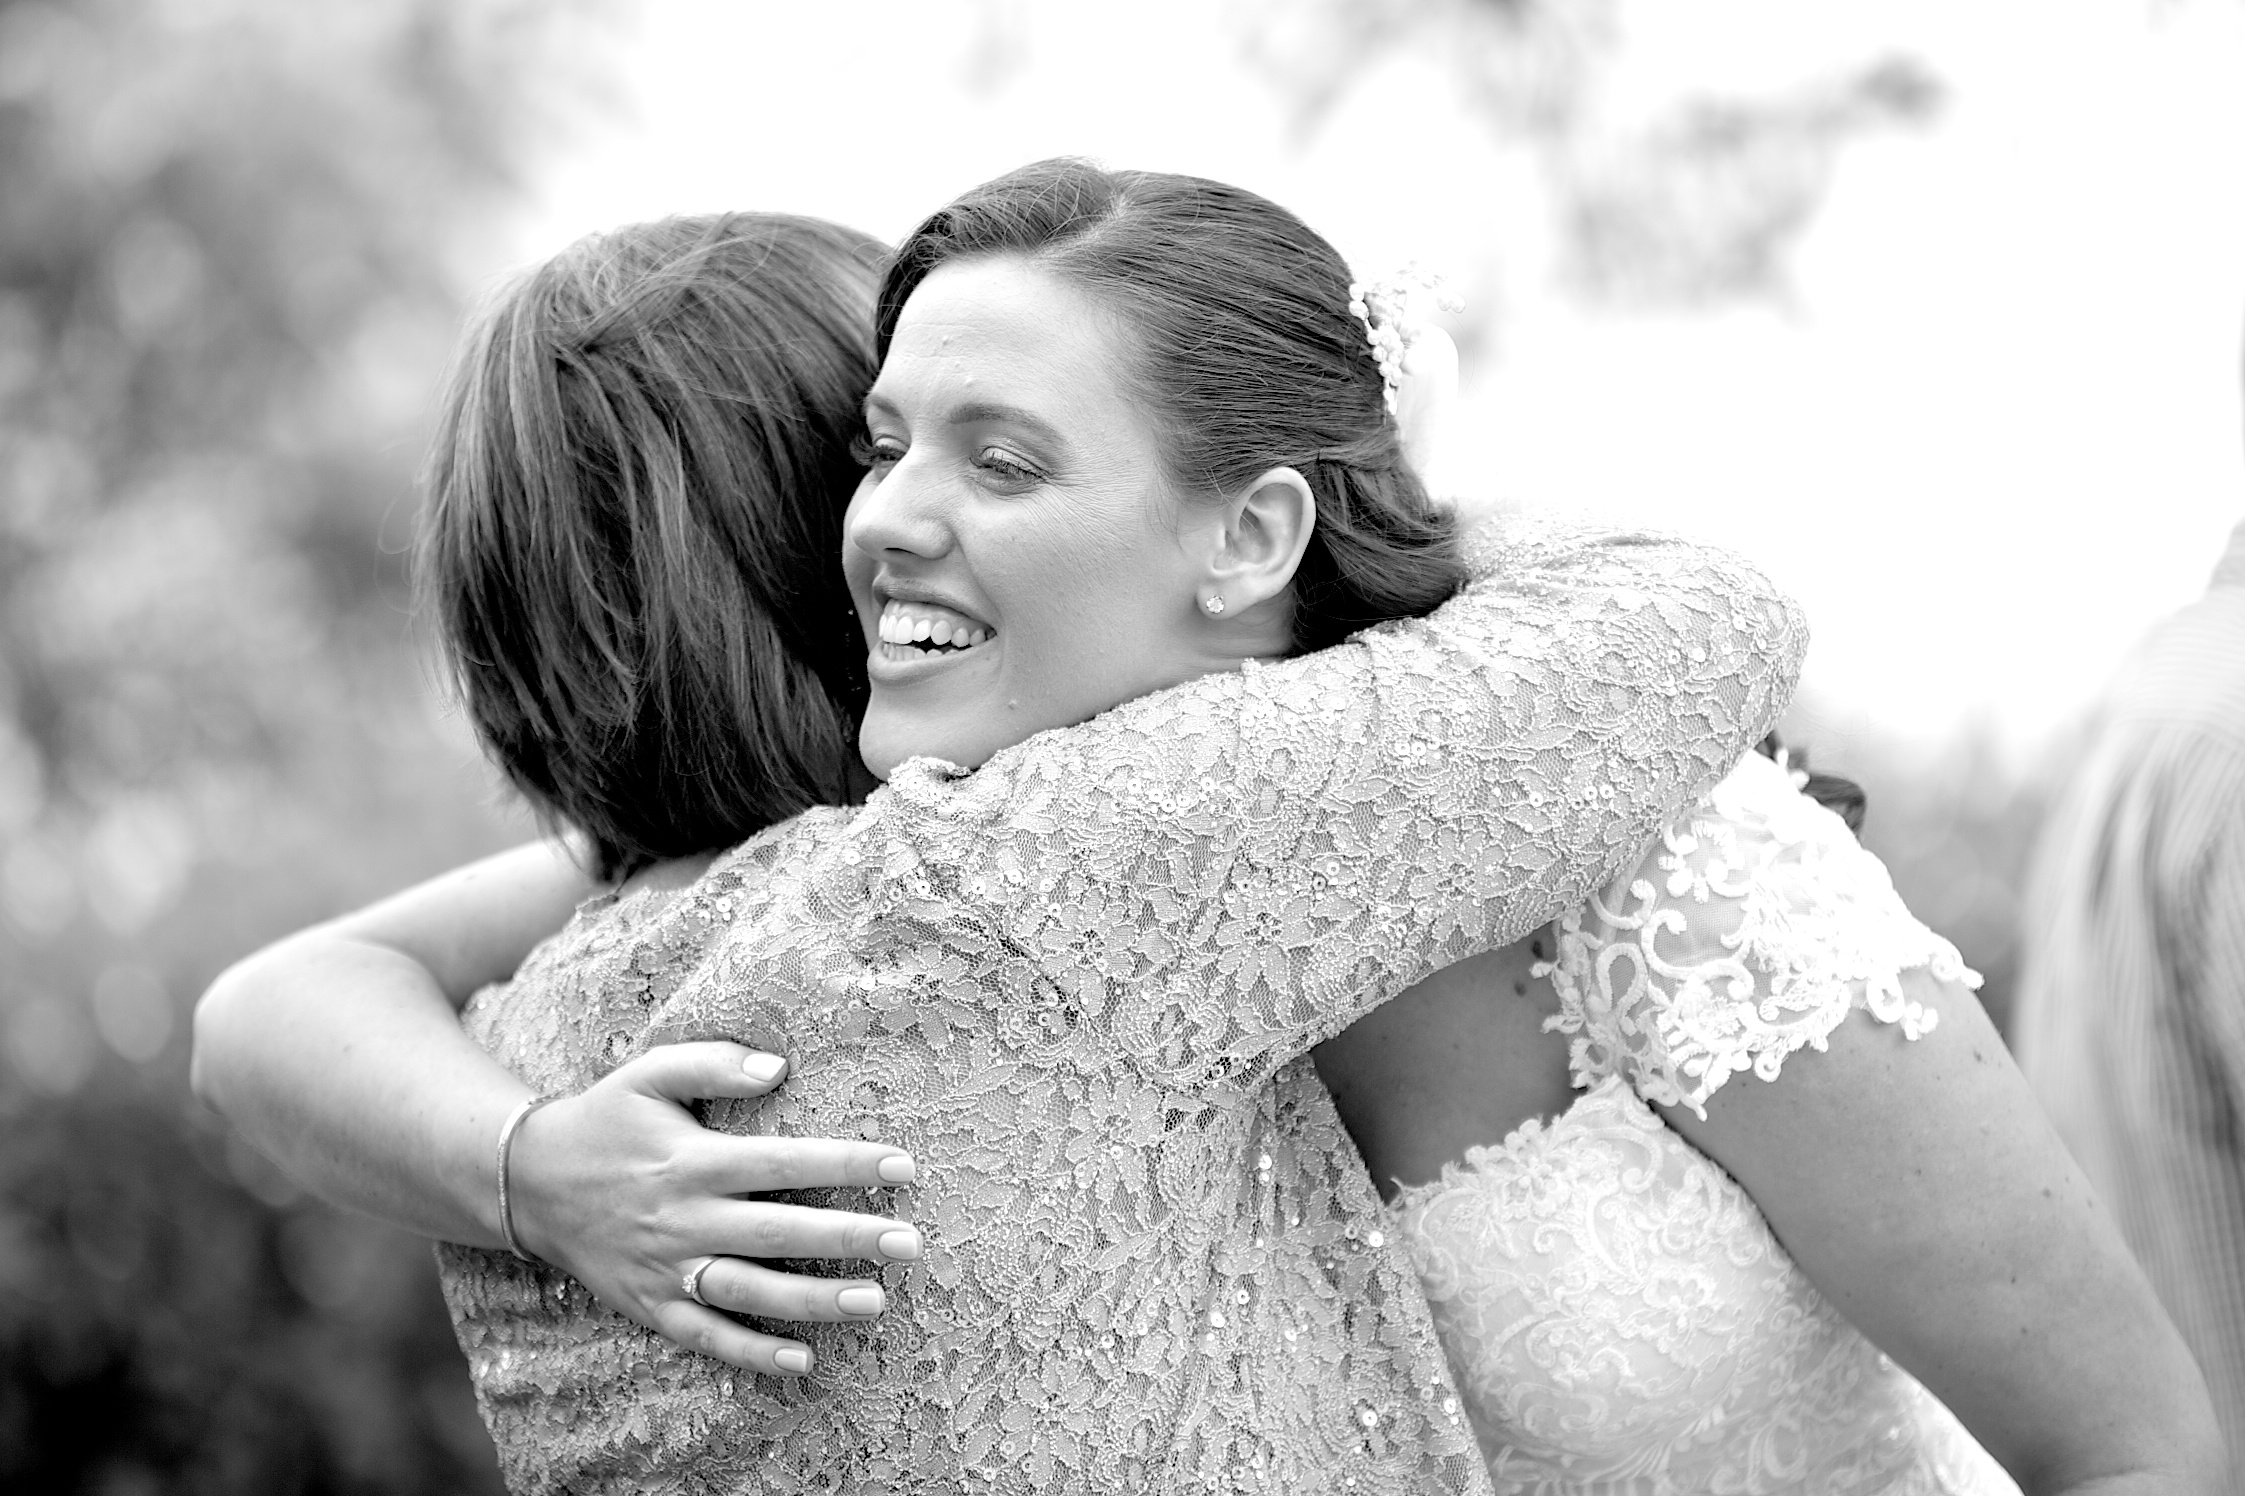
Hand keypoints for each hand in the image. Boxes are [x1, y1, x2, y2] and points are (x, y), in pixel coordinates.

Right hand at [505, 1041, 919, 1376]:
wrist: (528, 1183)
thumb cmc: (607, 1119)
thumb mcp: (650, 1073)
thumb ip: (714, 1063)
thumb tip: (779, 1066)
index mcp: (693, 1160)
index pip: (783, 1162)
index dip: (846, 1164)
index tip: (903, 1166)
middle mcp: (683, 1219)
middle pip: (778, 1232)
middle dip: (849, 1239)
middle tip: (910, 1244)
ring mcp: (666, 1269)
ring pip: (750, 1292)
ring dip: (814, 1301)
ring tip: (875, 1302)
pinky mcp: (651, 1306)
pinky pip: (707, 1337)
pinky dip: (753, 1353)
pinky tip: (804, 1361)